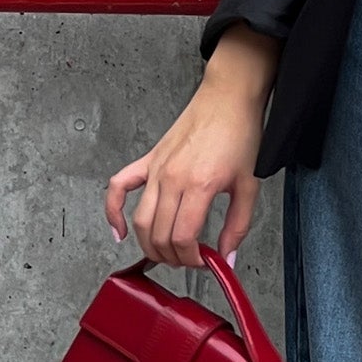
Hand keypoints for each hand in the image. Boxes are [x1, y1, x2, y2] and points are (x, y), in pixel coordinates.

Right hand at [105, 71, 268, 268]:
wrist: (228, 99)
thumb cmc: (240, 134)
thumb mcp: (249, 185)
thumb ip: (238, 226)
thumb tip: (227, 258)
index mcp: (199, 185)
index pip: (183, 239)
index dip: (191, 259)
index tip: (203, 262)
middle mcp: (172, 178)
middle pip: (159, 234)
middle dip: (173, 257)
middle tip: (188, 260)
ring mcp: (157, 169)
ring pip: (140, 220)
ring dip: (149, 245)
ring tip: (166, 252)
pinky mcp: (149, 160)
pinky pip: (119, 187)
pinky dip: (113, 212)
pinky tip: (119, 231)